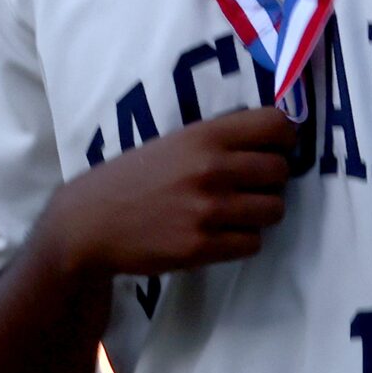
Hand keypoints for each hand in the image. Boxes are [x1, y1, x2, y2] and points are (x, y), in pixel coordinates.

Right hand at [42, 106, 298, 278]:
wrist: (88, 224)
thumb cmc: (130, 179)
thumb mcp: (171, 145)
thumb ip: (216, 141)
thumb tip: (272, 145)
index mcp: (203, 137)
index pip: (276, 125)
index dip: (283, 138)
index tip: (274, 148)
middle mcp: (210, 170)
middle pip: (281, 171)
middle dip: (270, 180)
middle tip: (247, 187)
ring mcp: (207, 211)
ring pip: (273, 209)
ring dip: (258, 213)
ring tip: (231, 213)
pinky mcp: (201, 247)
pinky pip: (253, 243)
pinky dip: (241, 241)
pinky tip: (217, 235)